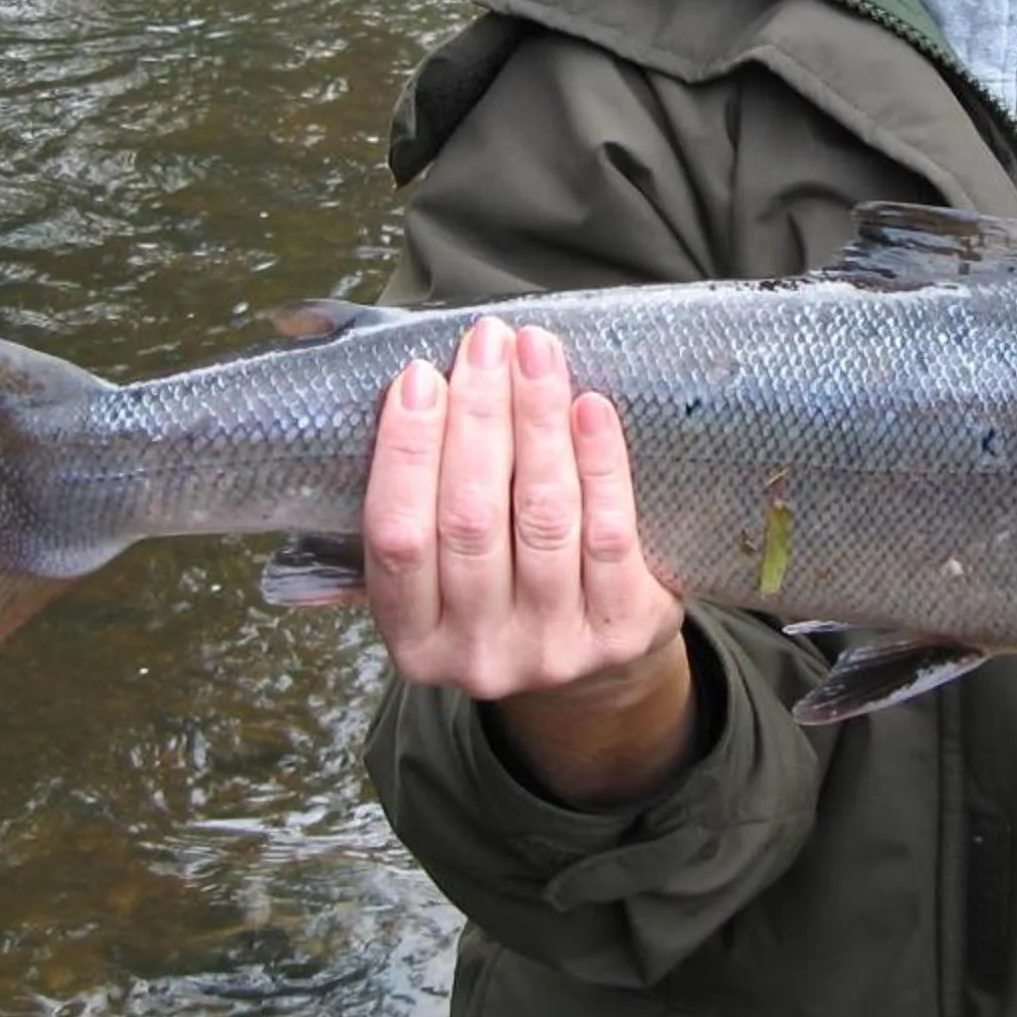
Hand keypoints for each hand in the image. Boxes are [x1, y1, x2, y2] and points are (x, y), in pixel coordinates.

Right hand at [364, 317, 692, 805]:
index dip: (407, 451)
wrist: (592, 675)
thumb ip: (413, 513)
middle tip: (487, 341)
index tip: (421, 375)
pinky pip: (609, 531)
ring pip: (542, 516)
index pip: (396, 537)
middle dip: (478, 415)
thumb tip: (413, 390)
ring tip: (537, 352)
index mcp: (413, 641)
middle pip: (471, 518)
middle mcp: (477, 655)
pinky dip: (600, 462)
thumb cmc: (501, 590)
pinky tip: (590, 407)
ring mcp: (552, 648)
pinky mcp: (620, 631)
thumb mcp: (439, 581)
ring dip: (537, 421)